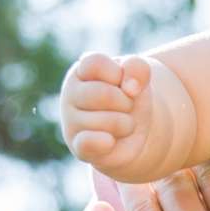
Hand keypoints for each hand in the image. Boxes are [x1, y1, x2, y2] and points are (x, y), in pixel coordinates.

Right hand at [60, 52, 158, 170]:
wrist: (131, 130)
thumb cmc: (129, 97)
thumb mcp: (138, 76)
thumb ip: (137, 68)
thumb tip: (131, 88)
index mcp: (81, 70)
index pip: (96, 64)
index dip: (119, 74)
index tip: (123, 82)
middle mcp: (70, 94)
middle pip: (104, 95)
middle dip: (127, 102)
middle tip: (127, 107)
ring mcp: (71, 121)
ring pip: (108, 121)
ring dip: (126, 124)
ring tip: (122, 124)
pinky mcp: (79, 146)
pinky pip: (87, 143)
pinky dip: (103, 142)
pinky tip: (110, 141)